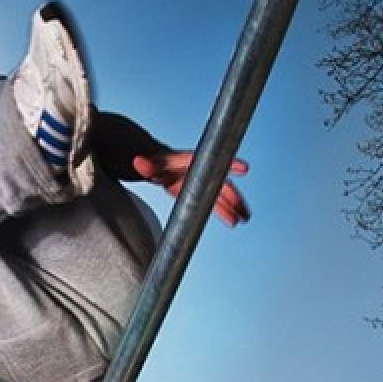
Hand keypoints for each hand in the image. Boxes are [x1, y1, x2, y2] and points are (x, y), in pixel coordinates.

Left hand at [132, 152, 250, 225]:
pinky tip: (233, 219)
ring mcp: (196, 181)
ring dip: (232, 205)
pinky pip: (211, 201)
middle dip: (232, 196)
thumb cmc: (150, 161)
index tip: (244, 168)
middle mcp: (196, 170)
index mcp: (186, 162)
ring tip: (244, 217)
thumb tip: (138, 162)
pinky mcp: (193, 191)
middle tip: (243, 209)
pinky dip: (223, 210)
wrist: (147, 161)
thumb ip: (145, 165)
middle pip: (218, 183)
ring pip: (218, 193)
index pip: (209, 162)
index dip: (227, 164)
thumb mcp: (147, 164)